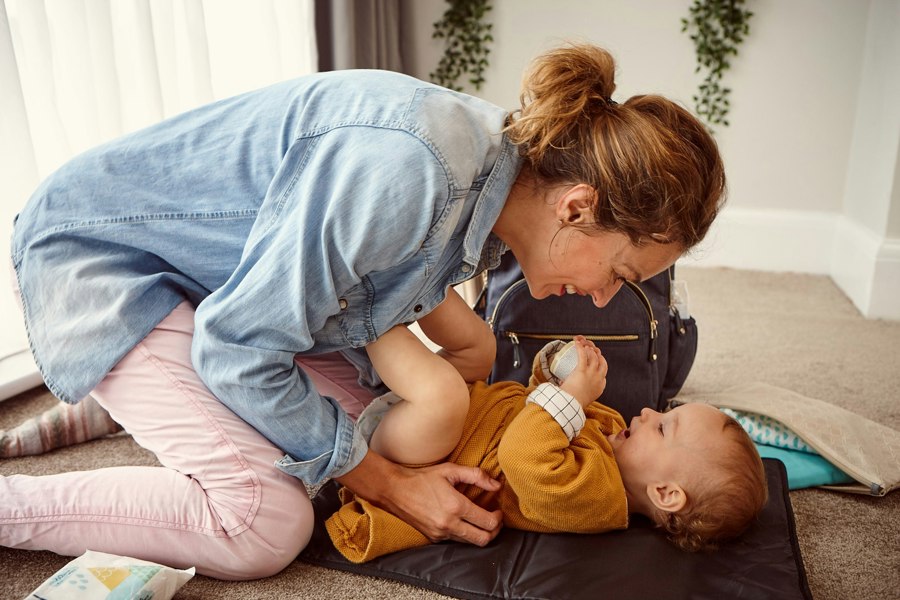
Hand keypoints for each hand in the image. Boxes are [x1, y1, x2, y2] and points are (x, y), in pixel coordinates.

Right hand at [335, 451, 503, 544]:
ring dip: (480, 534)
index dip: (498, 518)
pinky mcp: (433, 538)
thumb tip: (497, 485)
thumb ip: (476, 476)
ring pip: (470, 542)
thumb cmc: (422, 478)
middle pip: (483, 539)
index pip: (487, 522)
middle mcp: (449, 524)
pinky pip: (456, 540)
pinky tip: (464, 522)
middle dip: (494, 531)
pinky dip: (464, 534)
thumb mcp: (450, 470)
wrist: (394, 490)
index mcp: (455, 506)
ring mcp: (440, 533)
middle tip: (495, 520)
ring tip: (481, 520)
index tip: (498, 510)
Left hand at [560, 335, 607, 407]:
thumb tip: (569, 388)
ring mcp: (591, 374)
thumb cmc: (574, 404)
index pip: (604, 372)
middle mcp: (598, 379)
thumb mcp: (582, 399)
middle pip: (601, 361)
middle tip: (590, 349)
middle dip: (597, 353)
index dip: (601, 363)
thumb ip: (579, 393)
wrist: (571, 406)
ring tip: (584, 345)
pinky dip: (580, 347)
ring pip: (594, 356)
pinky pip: (583, 355)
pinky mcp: (582, 370)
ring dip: (589, 348)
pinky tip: (577, 342)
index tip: (595, 359)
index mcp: (600, 387)